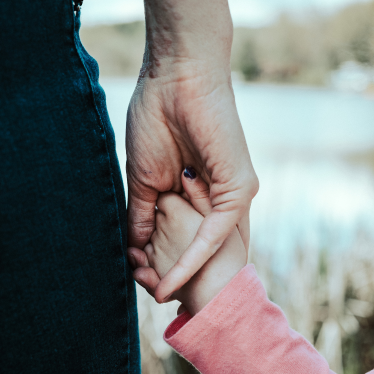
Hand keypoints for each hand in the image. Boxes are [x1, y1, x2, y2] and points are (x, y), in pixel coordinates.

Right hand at [125, 0, 257, 302]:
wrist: (174, 75)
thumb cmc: (156, 116)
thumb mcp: (144, 179)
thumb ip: (142, 215)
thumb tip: (133, 251)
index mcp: (200, 194)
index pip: (186, 240)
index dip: (163, 264)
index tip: (138, 282)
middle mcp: (222, 198)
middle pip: (201, 251)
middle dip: (174, 277)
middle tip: (147, 298)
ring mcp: (235, 194)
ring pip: (210, 248)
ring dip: (181, 275)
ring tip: (154, 297)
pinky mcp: (240, 188)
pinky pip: (216, 233)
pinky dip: (192, 258)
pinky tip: (169, 279)